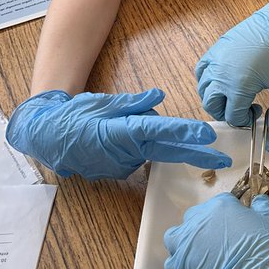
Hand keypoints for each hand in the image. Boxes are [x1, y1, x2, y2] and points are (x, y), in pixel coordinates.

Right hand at [6, 88, 229, 178]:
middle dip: (197, 155)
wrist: (46, 138)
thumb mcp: (103, 102)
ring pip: (149, 147)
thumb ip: (134, 102)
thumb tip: (159, 96)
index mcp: (121, 132)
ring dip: (148, 137)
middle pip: (168, 150)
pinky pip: (136, 154)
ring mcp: (122, 165)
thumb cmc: (73, 117)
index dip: (185, 132)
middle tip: (222, 159)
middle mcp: (126, 152)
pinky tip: (113, 138)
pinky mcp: (119, 172)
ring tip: (117, 124)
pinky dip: (133, 145)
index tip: (207, 135)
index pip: (160, 131)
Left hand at [164, 193, 268, 268]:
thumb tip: (259, 200)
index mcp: (220, 206)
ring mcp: (185, 245)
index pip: (223, 202)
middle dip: (208, 225)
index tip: (240, 225)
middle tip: (224, 241)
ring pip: (177, 236)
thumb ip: (263, 207)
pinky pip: (172, 262)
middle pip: (197, 217)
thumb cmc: (268, 253)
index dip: (233, 213)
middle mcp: (198, 221)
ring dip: (187, 241)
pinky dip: (181, 265)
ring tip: (203, 253)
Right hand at [195, 0, 268, 142]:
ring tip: (235, 95)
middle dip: (226, 112)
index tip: (258, 112)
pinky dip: (208, 80)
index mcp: (237, 86)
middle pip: (212, 105)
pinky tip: (224, 79)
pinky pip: (202, 70)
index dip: (245, 120)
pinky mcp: (217, 46)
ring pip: (203, 88)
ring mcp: (216, 58)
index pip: (232, 116)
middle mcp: (220, 73)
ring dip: (215, 98)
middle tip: (244, 108)